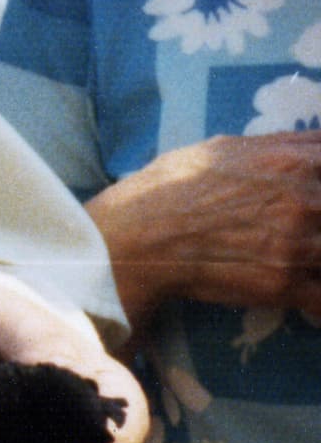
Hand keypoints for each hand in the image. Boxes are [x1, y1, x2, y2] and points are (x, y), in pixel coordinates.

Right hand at [86, 133, 320, 335]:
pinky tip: (303, 290)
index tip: (315, 193)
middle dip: (320, 219)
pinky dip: (318, 298)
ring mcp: (301, 247)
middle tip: (299, 224)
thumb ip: (282, 147)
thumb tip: (316, 144)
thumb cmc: (175, 183)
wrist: (140, 234)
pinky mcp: (287, 286)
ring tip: (295, 256)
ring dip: (317, 255)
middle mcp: (307, 202)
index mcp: (294, 163)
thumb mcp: (226, 148)